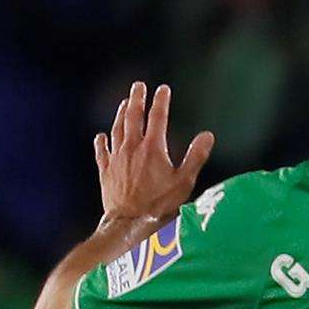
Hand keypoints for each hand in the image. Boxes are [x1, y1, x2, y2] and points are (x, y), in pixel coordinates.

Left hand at [95, 81, 214, 224]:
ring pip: (117, 129)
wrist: (129, 222)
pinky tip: (101, 136)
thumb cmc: (159, 204)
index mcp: (153, 148)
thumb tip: (207, 135)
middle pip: (133, 116)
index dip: (161, 101)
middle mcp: (132, 148)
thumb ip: (195, 156)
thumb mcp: (184, 181)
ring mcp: (117, 158)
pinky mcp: (106, 171)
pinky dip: (101, 142)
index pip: (158, 117)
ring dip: (120, 114)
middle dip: (136, 99)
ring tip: (124, 104)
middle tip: (138, 86)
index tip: (163, 89)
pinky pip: (101, 152)